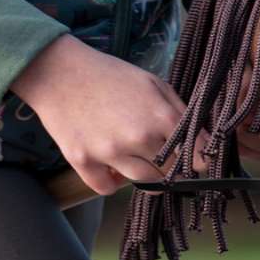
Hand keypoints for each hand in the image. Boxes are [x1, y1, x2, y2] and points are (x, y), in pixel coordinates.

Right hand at [7, 35, 215, 195]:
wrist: (58, 71)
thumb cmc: (109, 74)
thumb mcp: (153, 83)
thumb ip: (180, 112)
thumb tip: (201, 141)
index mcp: (161, 116)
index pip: (197, 156)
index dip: (199, 159)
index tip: (194, 159)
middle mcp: (138, 138)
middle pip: (170, 171)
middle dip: (168, 163)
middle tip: (156, 149)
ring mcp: (110, 152)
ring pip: (143, 181)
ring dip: (141, 170)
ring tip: (130, 150)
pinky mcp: (83, 162)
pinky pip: (107, 189)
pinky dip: (111, 180)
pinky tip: (108, 163)